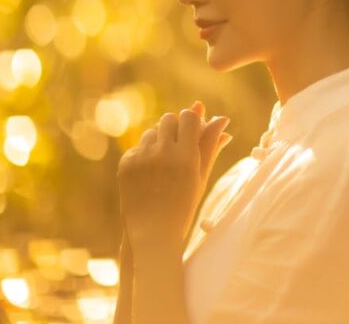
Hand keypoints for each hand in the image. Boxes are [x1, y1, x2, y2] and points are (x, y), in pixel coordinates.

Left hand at [117, 102, 231, 249]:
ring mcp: (141, 158)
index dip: (192, 121)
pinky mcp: (126, 163)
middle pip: (168, 119)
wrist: (152, 231)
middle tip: (179, 146)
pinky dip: (145, 155)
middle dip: (175, 128)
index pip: (188, 117)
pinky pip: (138, 146)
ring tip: (164, 165)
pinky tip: (150, 175)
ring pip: (152, 131)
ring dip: (159, 140)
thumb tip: (222, 118)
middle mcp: (162, 153)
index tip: (194, 130)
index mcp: (186, 156)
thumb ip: (210, 144)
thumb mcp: (201, 175)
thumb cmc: (184, 204)